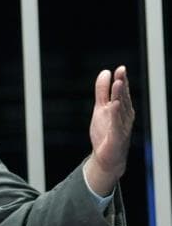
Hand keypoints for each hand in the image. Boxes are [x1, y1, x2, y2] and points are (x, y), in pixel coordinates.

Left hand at [84, 66, 134, 195]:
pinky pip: (116, 124)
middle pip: (123, 98)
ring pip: (121, 109)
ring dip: (120, 96)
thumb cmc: (106, 131)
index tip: (120, 68)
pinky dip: (115, 114)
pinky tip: (114, 105)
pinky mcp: (116, 137)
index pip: (122, 92)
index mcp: (122, 109)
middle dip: (122, 85)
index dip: (122, 80)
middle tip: (121, 72)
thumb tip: (105, 72)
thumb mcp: (101, 108)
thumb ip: (102, 91)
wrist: (107, 157)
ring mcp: (122, 127)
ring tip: (118, 83)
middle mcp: (124, 117)